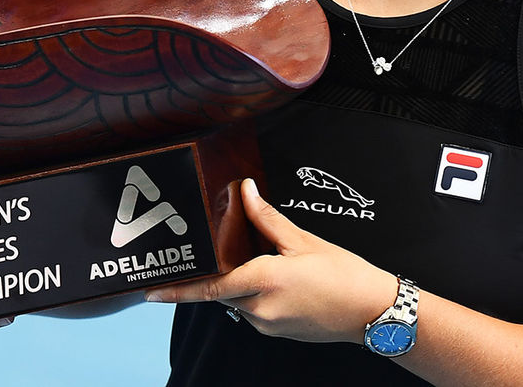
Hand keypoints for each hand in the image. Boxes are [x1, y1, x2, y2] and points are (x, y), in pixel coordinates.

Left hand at [144, 178, 395, 343]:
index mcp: (263, 281)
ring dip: (243, 281)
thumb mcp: (303, 240)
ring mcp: (268, 325)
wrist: (371, 311)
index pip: (210, 288)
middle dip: (222, 272)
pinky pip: (255, 310)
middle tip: (230, 252)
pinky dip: (257, 293)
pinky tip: (282, 279)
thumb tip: (245, 192)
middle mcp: (260, 309)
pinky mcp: (278, 332)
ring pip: (239, 300)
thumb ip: (267, 218)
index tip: (151, 291)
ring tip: (271, 261)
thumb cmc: (344, 275)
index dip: (178, 291)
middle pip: (223, 290)